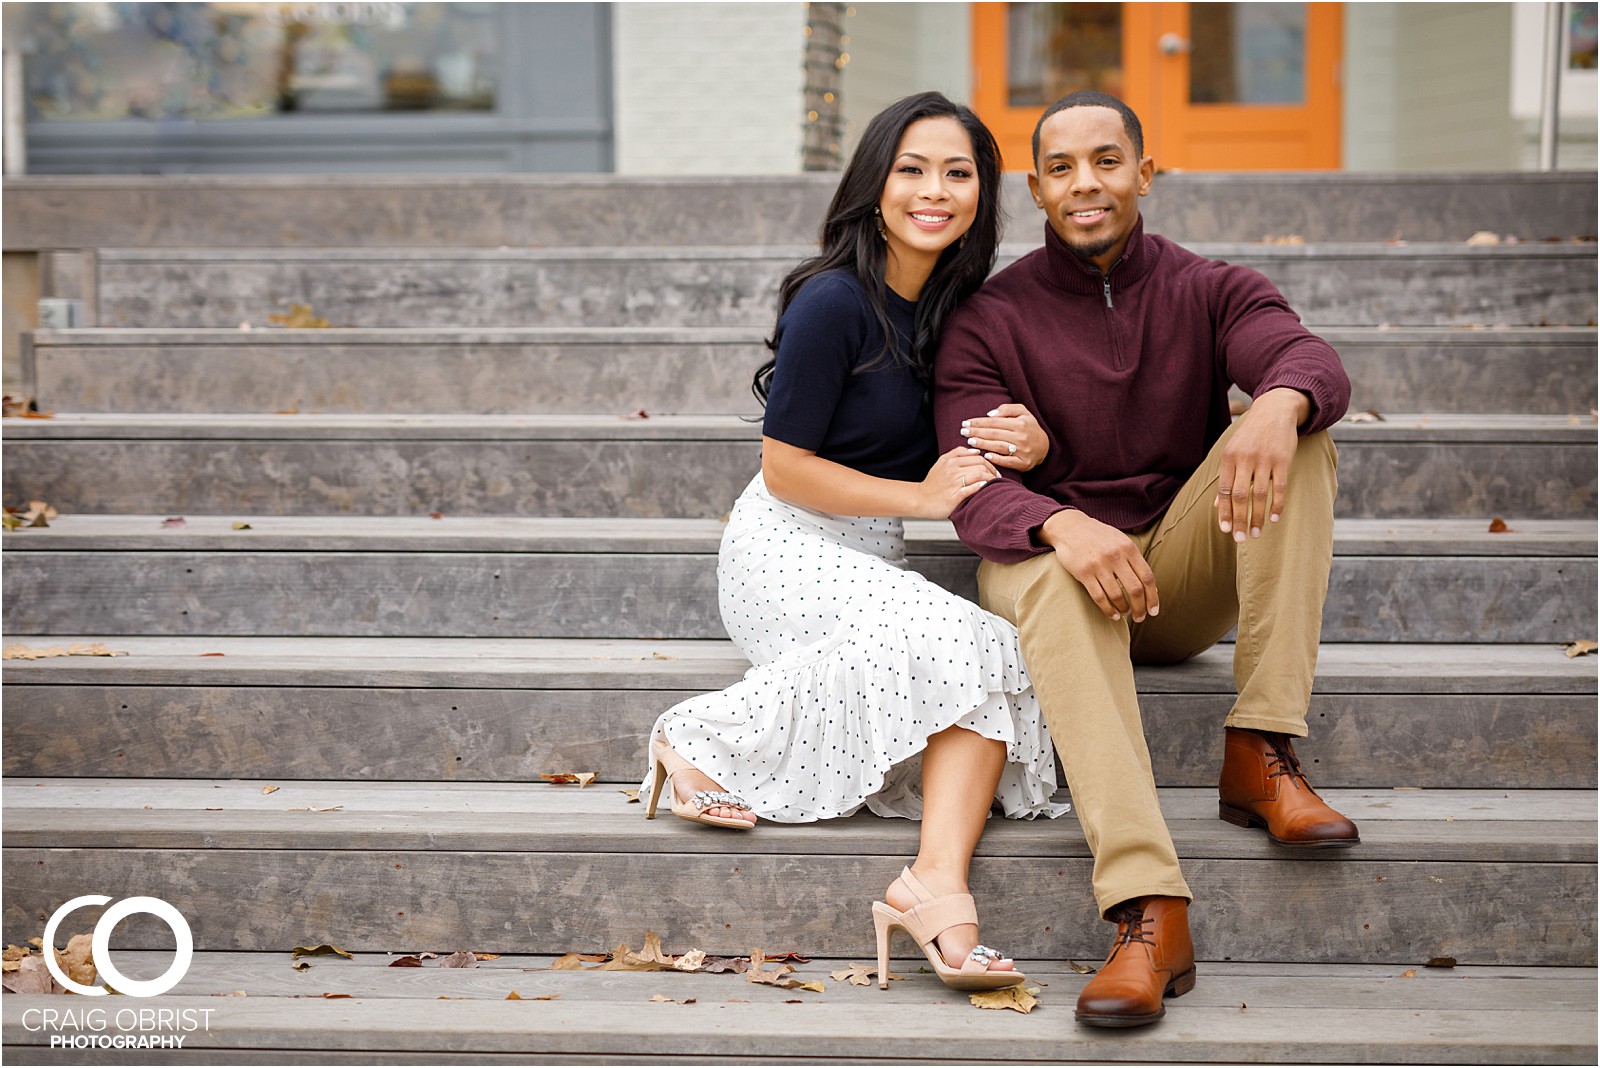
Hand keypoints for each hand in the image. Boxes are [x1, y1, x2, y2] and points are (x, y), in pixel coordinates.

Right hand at [916, 447, 998, 519]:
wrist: (920, 499)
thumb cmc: (933, 483)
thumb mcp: (941, 462)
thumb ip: (957, 453)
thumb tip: (976, 451)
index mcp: (951, 461)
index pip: (977, 457)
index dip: (989, 463)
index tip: (994, 471)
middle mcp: (952, 470)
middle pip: (980, 465)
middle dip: (992, 471)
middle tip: (997, 478)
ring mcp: (953, 483)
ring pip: (978, 475)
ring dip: (990, 479)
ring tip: (994, 484)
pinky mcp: (954, 496)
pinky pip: (971, 489)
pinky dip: (980, 487)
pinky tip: (985, 488)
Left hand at [959, 403, 1048, 471]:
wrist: (1045, 447)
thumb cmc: (1029, 427)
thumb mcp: (1023, 412)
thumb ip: (1007, 409)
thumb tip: (990, 414)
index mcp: (1020, 423)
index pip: (994, 422)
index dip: (978, 422)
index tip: (966, 423)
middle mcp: (1021, 437)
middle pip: (994, 434)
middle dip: (976, 432)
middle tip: (963, 432)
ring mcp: (1023, 451)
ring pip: (999, 447)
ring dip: (983, 444)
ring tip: (970, 441)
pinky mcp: (1024, 463)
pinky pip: (1007, 462)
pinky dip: (996, 459)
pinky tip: (985, 455)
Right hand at [1039, 509, 1158, 621]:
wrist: (1070, 527)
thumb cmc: (1099, 537)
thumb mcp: (1121, 541)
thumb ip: (1135, 561)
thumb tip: (1151, 588)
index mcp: (1128, 548)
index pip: (1147, 577)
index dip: (1153, 597)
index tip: (1153, 610)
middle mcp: (1115, 556)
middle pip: (1135, 589)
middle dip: (1140, 608)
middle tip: (1139, 617)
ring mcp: (1099, 565)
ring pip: (1117, 595)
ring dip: (1124, 609)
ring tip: (1124, 613)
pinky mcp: (1083, 573)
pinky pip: (1099, 597)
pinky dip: (1108, 609)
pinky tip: (1112, 614)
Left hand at [1214, 388, 1309, 541]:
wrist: (1275, 410)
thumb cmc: (1251, 436)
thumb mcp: (1233, 452)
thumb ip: (1226, 478)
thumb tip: (1217, 506)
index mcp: (1228, 458)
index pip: (1224, 490)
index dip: (1225, 512)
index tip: (1226, 531)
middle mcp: (1244, 459)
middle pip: (1240, 496)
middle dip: (1239, 520)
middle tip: (1241, 539)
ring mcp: (1264, 459)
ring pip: (1259, 495)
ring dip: (1257, 517)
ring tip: (1255, 533)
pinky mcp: (1282, 459)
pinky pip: (1279, 487)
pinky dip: (1276, 505)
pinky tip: (1273, 519)